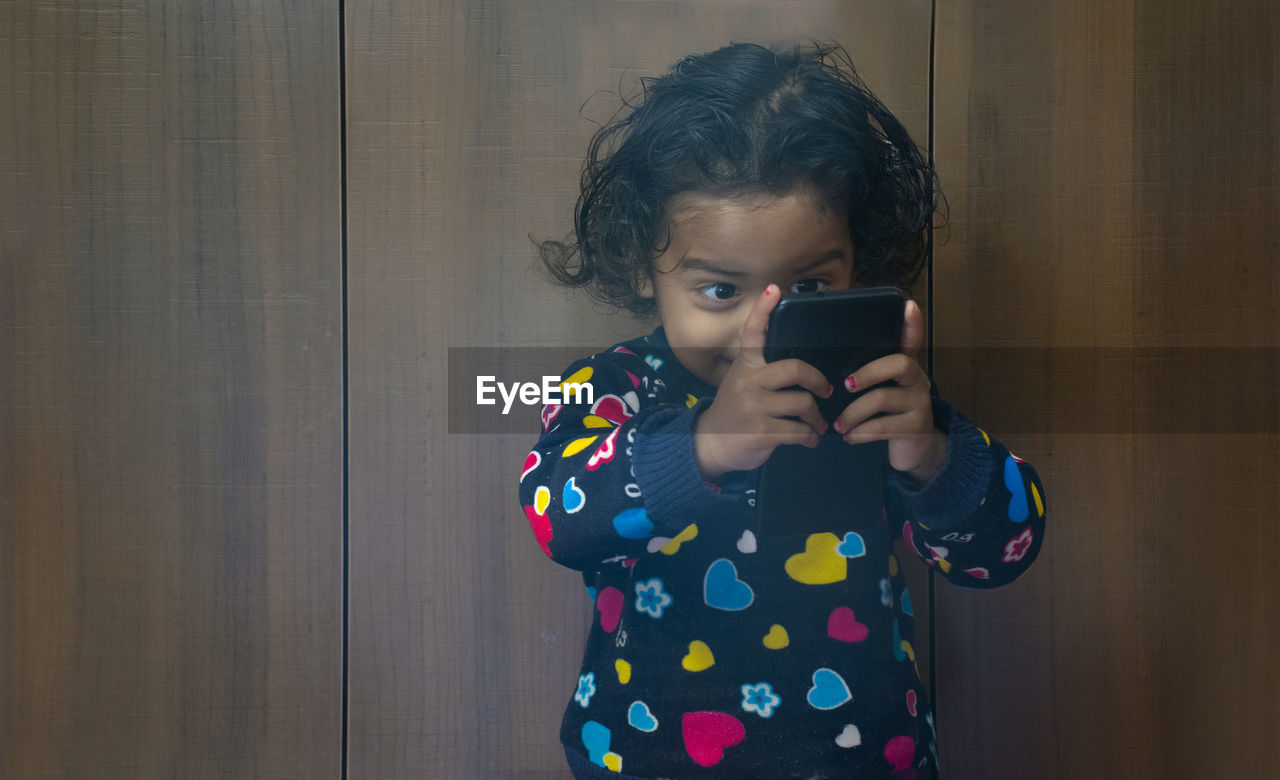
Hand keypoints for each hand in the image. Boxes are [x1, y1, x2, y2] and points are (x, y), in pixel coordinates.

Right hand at [694, 285, 832, 480]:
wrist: (711, 444)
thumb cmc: (735, 411)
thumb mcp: (742, 382)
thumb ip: (763, 371)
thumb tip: (802, 369)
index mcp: (745, 365)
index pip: (753, 331)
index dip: (763, 309)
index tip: (774, 288)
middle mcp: (749, 381)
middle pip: (795, 369)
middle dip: (818, 381)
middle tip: (826, 391)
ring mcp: (755, 406)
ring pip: (803, 404)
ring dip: (816, 418)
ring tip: (816, 424)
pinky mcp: (762, 431)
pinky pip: (800, 431)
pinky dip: (811, 437)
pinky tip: (809, 439)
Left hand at [832, 299, 947, 484]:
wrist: (913, 449)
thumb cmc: (887, 414)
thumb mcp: (878, 390)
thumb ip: (861, 374)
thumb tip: (822, 363)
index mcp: (904, 366)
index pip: (912, 340)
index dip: (912, 323)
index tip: (909, 306)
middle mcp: (918, 379)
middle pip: (899, 364)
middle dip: (867, 373)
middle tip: (844, 386)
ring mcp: (920, 403)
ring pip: (883, 398)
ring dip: (853, 413)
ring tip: (838, 425)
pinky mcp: (917, 427)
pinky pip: (884, 426)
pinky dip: (861, 432)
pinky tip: (850, 436)